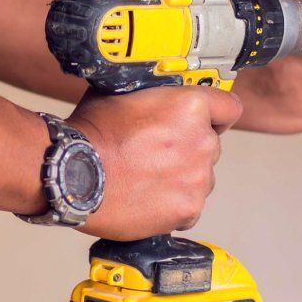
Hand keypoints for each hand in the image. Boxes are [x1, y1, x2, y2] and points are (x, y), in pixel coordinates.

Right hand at [67, 87, 242, 240]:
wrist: (72, 175)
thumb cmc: (91, 134)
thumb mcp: (120, 92)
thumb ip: (151, 94)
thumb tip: (153, 92)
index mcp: (190, 107)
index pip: (229, 108)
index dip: (215, 115)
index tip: (205, 122)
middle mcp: (202, 142)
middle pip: (210, 146)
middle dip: (188, 149)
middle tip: (155, 153)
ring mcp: (198, 179)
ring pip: (201, 178)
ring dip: (181, 178)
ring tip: (145, 178)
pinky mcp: (188, 210)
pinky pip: (189, 207)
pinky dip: (172, 205)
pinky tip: (145, 198)